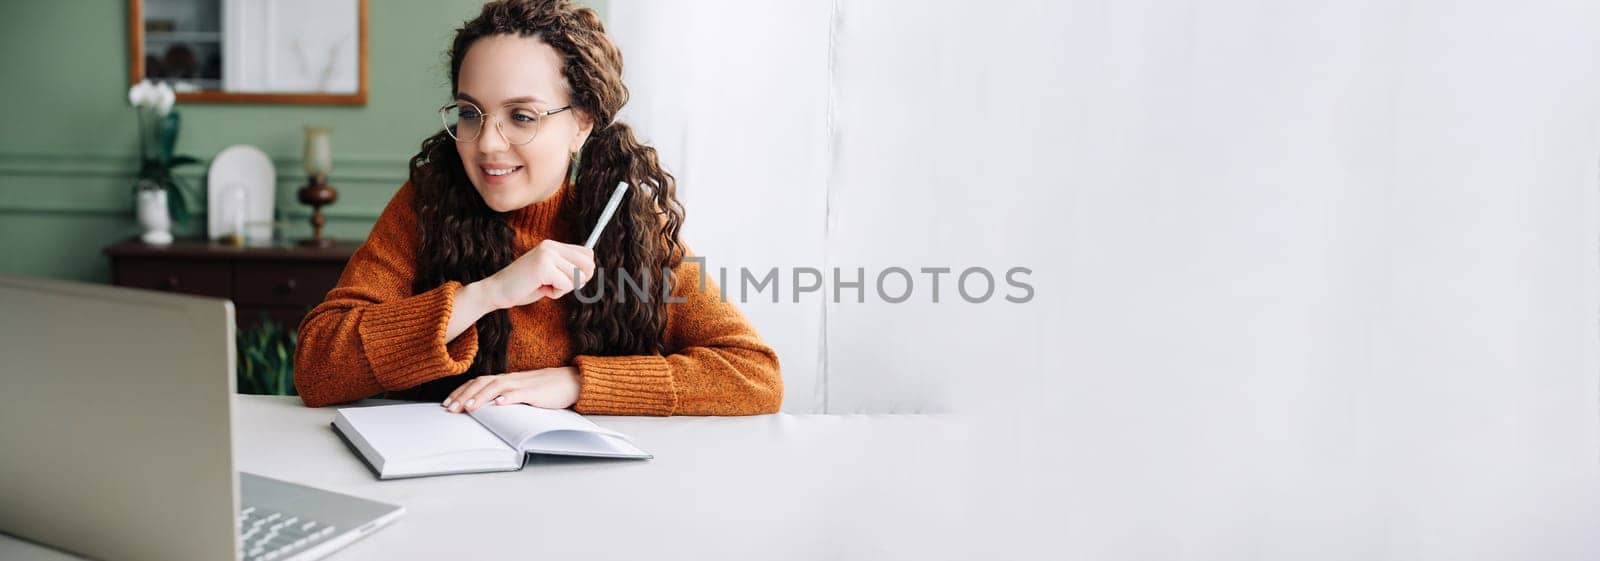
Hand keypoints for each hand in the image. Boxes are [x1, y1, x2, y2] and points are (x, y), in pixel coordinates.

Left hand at [442, 366, 580, 412]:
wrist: (571, 381)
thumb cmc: (546, 389)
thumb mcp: (521, 392)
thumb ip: (505, 397)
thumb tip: (486, 409)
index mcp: (506, 379)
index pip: (478, 382)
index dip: (461, 391)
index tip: (447, 403)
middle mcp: (511, 379)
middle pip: (482, 383)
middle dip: (464, 396)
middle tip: (450, 408)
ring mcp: (523, 384)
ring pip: (497, 387)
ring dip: (480, 397)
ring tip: (468, 408)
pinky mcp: (536, 392)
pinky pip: (520, 393)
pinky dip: (508, 398)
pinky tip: (499, 404)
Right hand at [480, 239, 595, 309]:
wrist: (497, 291)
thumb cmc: (524, 286)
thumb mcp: (550, 274)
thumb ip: (567, 268)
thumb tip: (591, 269)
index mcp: (552, 245)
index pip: (587, 253)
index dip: (585, 271)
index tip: (570, 280)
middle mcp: (551, 246)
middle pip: (588, 264)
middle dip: (579, 280)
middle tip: (559, 286)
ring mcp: (546, 255)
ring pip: (577, 277)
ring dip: (564, 289)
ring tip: (544, 286)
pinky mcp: (543, 267)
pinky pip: (566, 285)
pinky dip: (556, 293)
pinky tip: (540, 289)